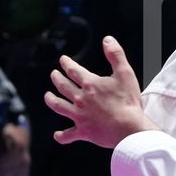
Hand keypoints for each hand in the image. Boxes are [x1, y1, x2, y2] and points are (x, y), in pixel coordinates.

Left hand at [44, 37, 158, 148]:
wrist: (128, 128)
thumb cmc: (128, 101)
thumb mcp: (125, 73)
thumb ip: (116, 55)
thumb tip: (107, 39)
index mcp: (90, 84)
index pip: (74, 71)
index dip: (67, 64)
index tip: (63, 59)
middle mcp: (81, 99)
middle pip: (63, 87)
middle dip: (57, 78)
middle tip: (54, 74)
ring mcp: (80, 116)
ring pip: (59, 106)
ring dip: (51, 100)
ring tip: (48, 96)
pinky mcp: (83, 131)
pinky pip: (68, 134)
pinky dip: (62, 136)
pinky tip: (57, 135)